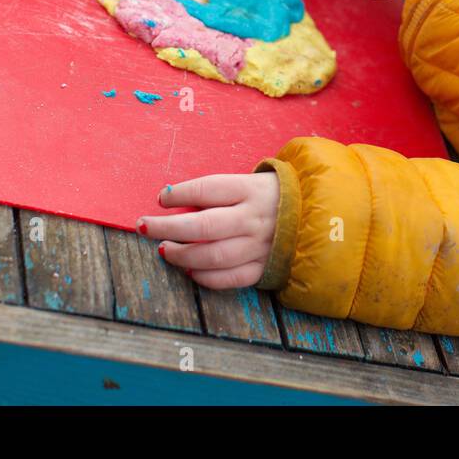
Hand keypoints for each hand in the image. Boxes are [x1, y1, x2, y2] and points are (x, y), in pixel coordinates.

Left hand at [139, 171, 279, 289]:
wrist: (314, 216)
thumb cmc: (271, 196)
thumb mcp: (250, 181)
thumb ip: (217, 193)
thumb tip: (174, 202)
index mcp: (250, 190)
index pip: (208, 189)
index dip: (180, 194)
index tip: (162, 198)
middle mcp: (253, 219)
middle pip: (203, 226)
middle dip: (167, 228)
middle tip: (144, 226)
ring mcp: (259, 246)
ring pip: (213, 256)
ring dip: (181, 255)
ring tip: (163, 250)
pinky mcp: (262, 268)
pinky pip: (229, 278)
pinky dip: (205, 277)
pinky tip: (189, 270)